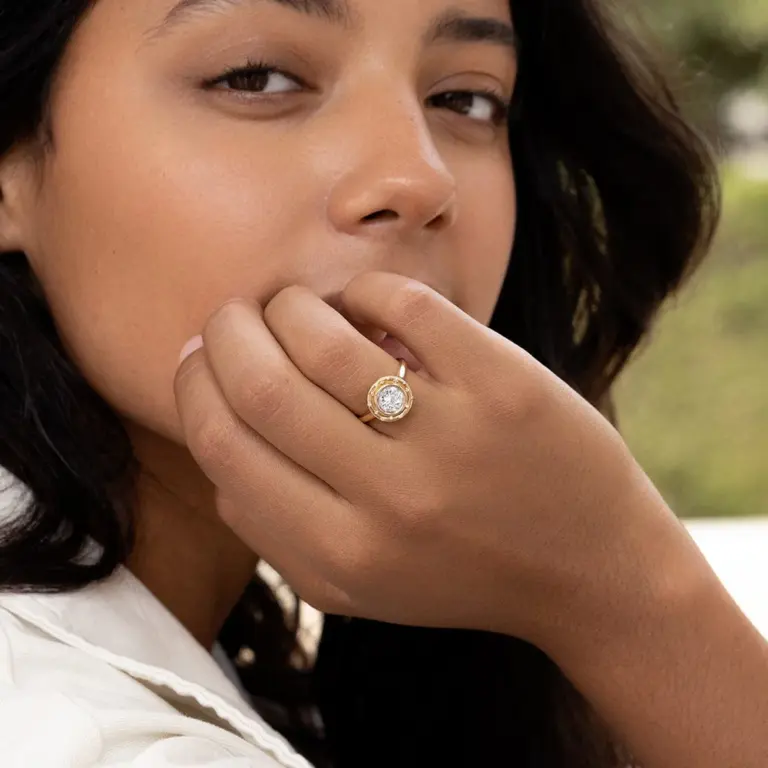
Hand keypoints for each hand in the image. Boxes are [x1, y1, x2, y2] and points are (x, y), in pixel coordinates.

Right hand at [174, 271, 669, 647]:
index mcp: (338, 557)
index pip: (225, 447)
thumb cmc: (462, 573)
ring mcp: (451, 438)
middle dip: (228, 331)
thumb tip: (217, 435)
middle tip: (235, 316)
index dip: (195, 387)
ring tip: (293, 305)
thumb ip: (273, 531)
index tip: (202, 358)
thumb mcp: (356, 585)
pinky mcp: (504, 385)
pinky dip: (364, 290)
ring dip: (289, 304)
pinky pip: (404, 305)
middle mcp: (390, 502)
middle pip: (262, 386)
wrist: (593, 573)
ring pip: (323, 337)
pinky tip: (362, 303)